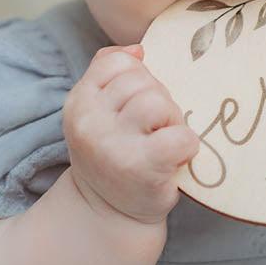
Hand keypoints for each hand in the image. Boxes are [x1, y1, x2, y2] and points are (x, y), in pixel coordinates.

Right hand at [62, 44, 201, 225]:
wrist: (109, 214)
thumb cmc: (113, 153)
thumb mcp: (98, 111)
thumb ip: (109, 72)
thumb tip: (138, 49)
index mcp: (78, 102)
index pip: (118, 62)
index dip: (138, 80)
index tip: (135, 107)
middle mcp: (89, 122)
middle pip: (143, 82)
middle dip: (159, 101)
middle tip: (153, 131)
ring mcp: (113, 145)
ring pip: (160, 103)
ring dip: (173, 121)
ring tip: (164, 142)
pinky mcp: (141, 167)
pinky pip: (180, 135)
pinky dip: (187, 145)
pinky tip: (176, 158)